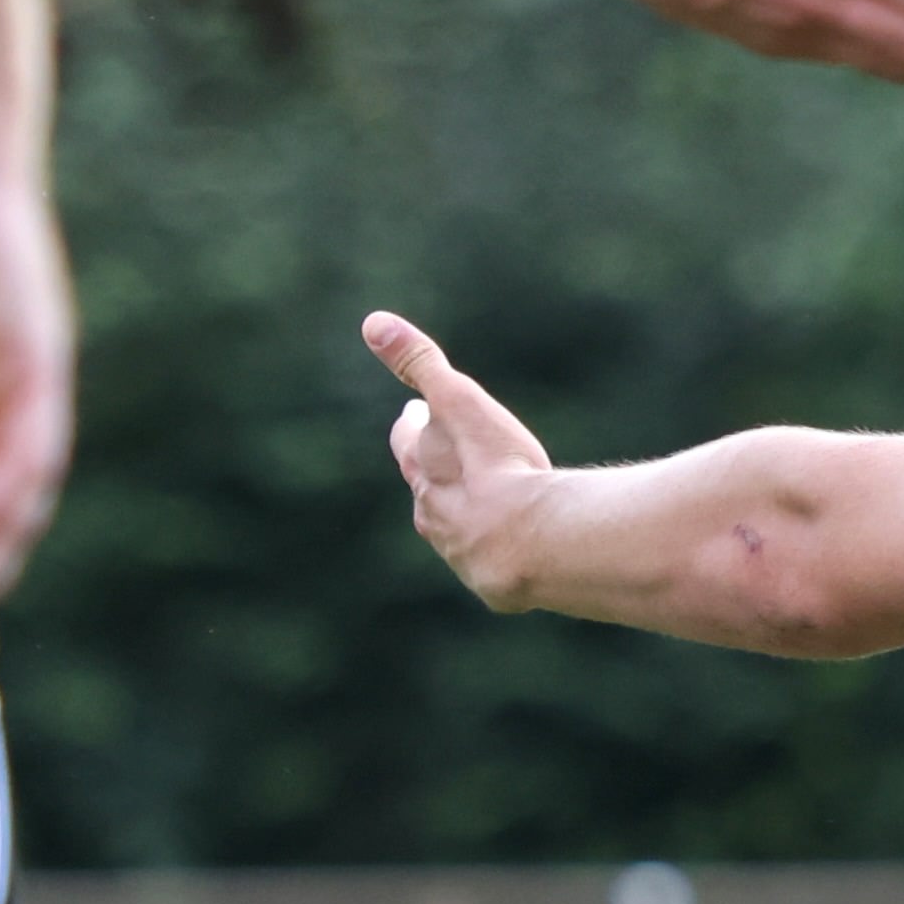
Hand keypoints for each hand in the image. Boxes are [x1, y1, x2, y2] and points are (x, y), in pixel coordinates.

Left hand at [361, 310, 558, 603]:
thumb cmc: (498, 469)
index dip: (411, 428)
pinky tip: (515, 547)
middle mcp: (434, 513)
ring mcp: (462, 551)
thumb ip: (419, 363)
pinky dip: (499, 548)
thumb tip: (373, 322)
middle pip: (425, 488)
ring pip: (454, 529)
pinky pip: (491, 560)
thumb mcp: (458, 403)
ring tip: (480, 506)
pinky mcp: (494, 581)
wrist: (530, 545)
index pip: (407, 443)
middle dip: (433, 472)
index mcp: (424, 470)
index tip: (412, 415)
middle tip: (441, 458)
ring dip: (463, 514)